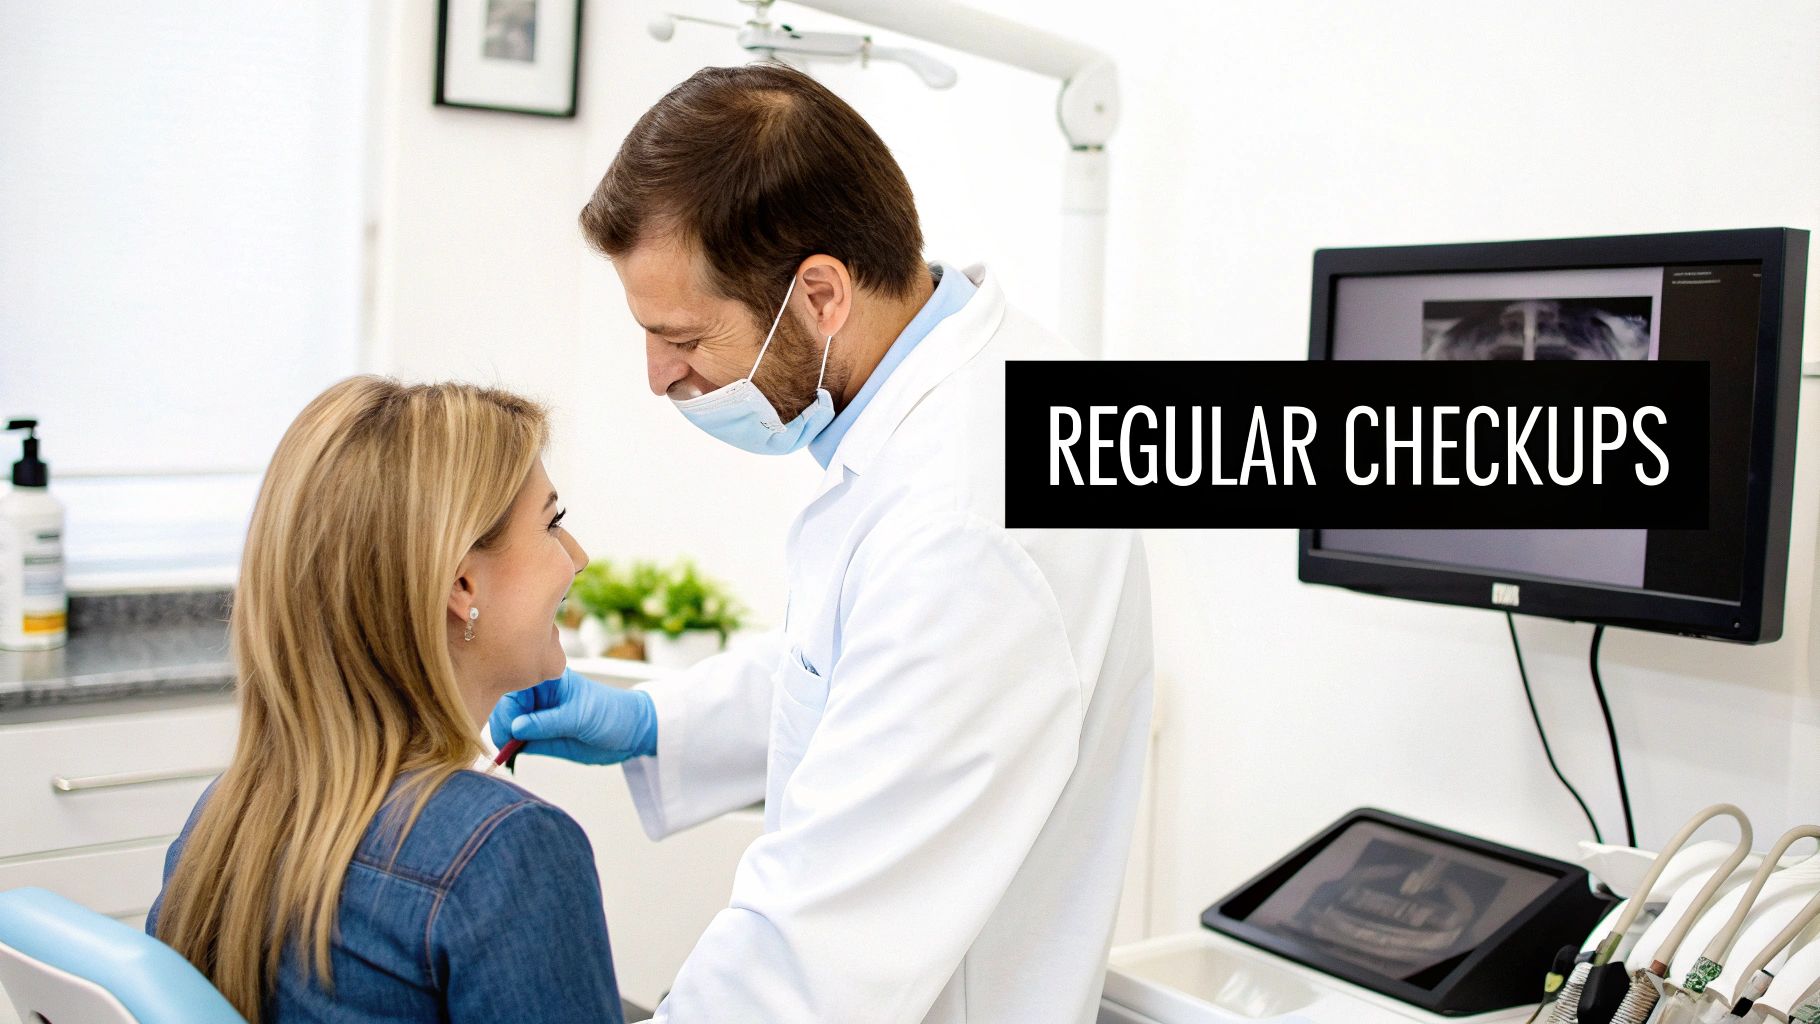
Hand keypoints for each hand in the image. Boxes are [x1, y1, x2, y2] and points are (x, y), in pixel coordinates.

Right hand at [489, 667, 657, 765]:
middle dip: (501, 723)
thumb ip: (548, 722)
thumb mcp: (580, 717)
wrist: (630, 733)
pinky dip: (509, 749)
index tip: (510, 728)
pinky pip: (516, 741)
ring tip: (507, 751)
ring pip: (507, 725)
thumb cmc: (611, 714)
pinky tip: (509, 756)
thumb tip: (516, 727)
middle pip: (505, 707)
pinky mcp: (538, 737)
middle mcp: (538, 696)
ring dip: (502, 738)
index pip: (515, 688)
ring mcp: (536, 717)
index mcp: (548, 679)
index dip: (507, 707)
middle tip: (506, 744)